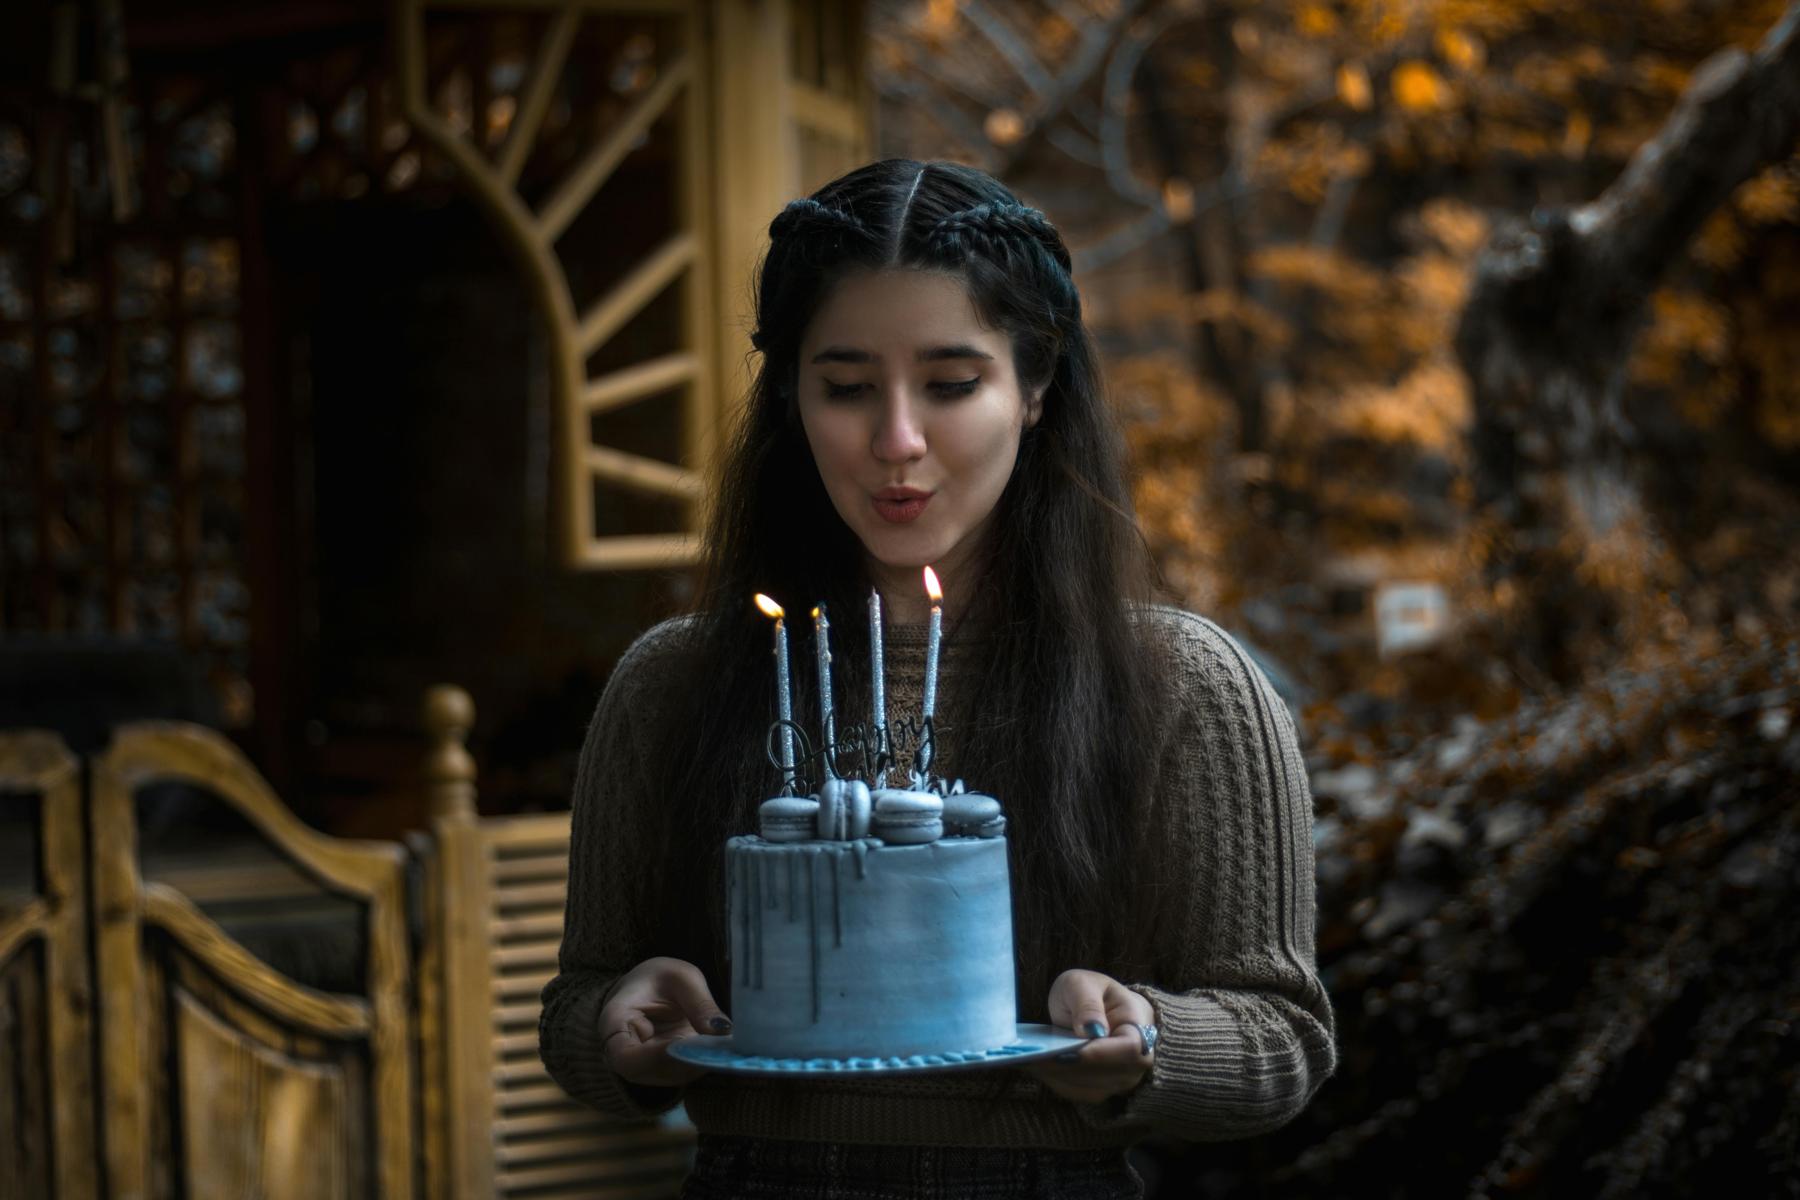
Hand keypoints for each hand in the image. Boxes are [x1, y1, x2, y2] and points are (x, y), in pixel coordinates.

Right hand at [598, 956, 728, 1086]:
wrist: (650, 988)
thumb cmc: (658, 979)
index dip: (655, 1057)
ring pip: (669, 1077)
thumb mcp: (681, 978)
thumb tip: (721, 1031)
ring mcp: (643, 1067)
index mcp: (615, 1024)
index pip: (625, 1057)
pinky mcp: (664, 1072)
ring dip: (698, 1064)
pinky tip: (720, 1049)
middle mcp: (623, 1054)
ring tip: (723, 1044)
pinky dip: (702, 1064)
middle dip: (685, 1060)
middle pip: (649, 1072)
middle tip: (717, 1045)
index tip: (685, 1042)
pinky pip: (681, 1074)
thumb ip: (700, 1003)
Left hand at [1023, 969, 1156, 1103]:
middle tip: (1030, 1056)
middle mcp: (1136, 1064)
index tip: (1063, 1051)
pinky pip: (1074, 1091)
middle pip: (1103, 1074)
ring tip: (1023, 1059)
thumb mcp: (1086, 983)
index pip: (1127, 1050)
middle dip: (1065, 1066)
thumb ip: (1087, 1002)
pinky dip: (1052, 1079)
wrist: (1106, 1011)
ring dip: (1054, 1075)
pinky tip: (1031, 1065)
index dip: (1097, 1054)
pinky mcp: (1098, 1090)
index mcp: (1140, 1031)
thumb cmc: (1098, 994)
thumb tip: (1090, 1029)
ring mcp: (1118, 1082)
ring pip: (1086, 1087)